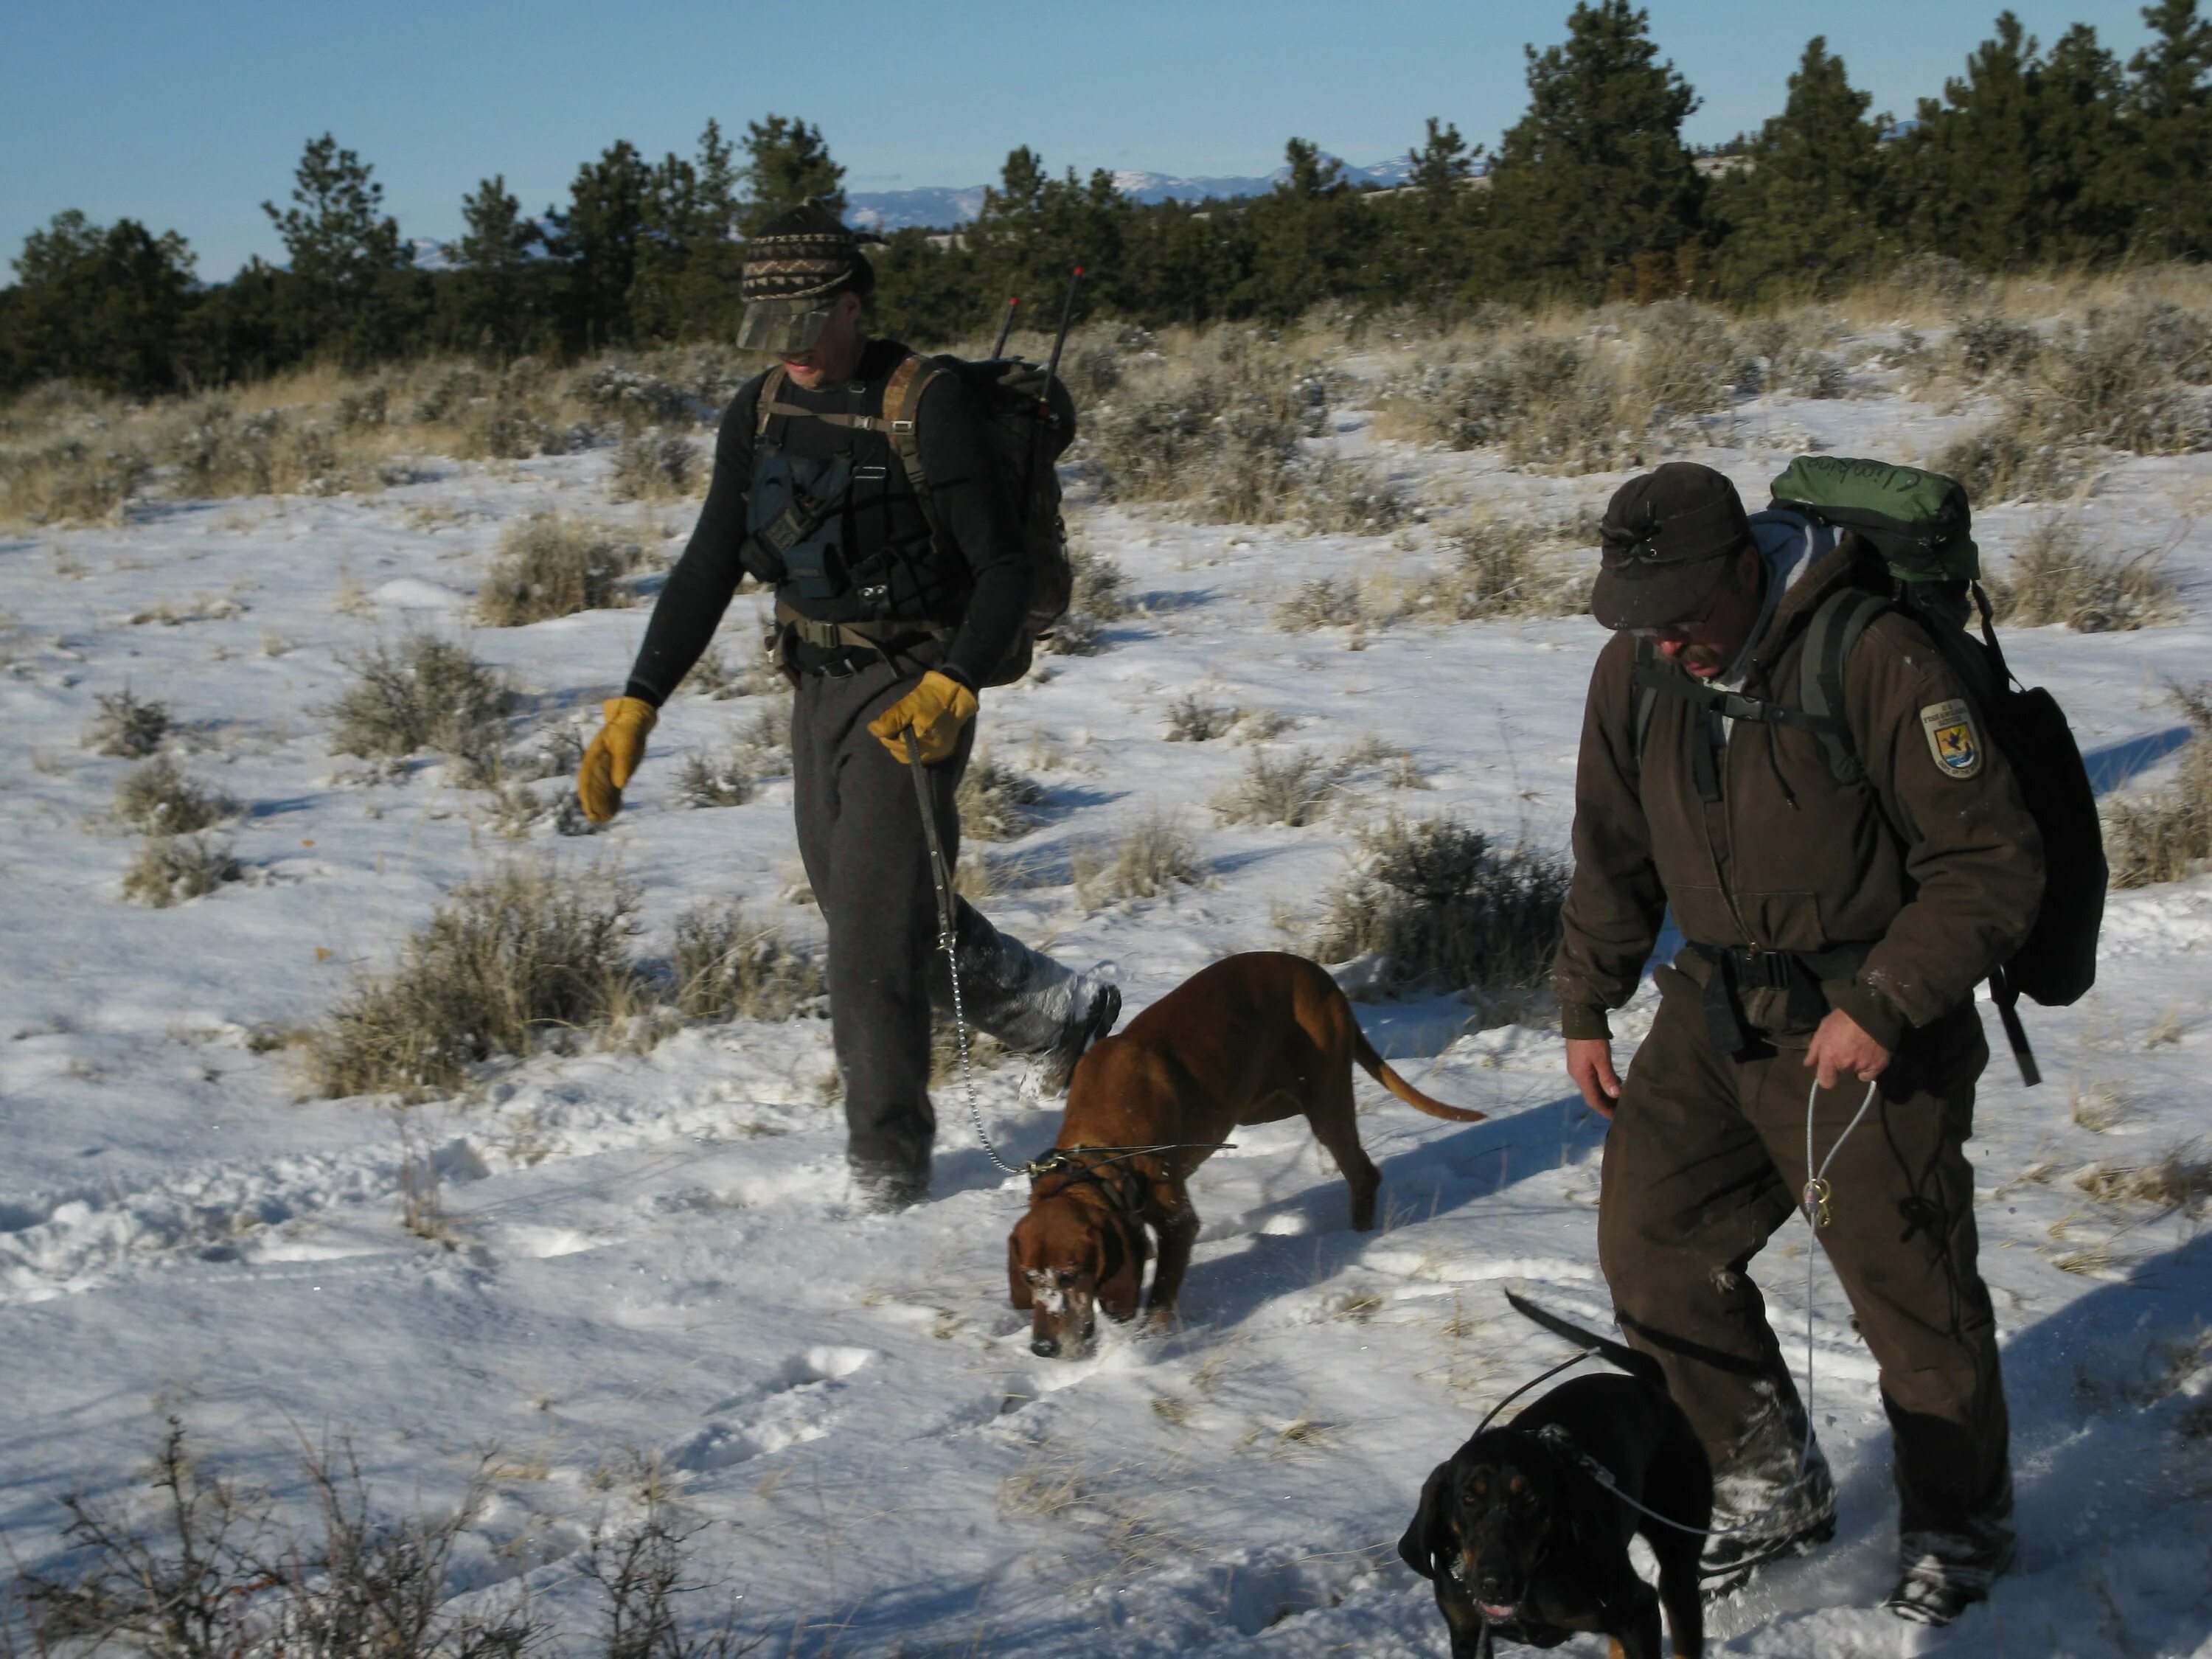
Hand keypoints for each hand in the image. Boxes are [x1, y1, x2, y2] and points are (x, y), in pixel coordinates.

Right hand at [576, 696, 657, 821]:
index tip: (588, 808)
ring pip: (602, 789)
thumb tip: (619, 785)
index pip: (587, 779)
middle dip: (593, 803)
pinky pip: (613, 787)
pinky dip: (612, 799)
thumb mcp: (626, 742)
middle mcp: (598, 764)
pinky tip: (613, 810)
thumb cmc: (628, 728)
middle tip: (595, 818)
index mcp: (595, 756)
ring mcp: (608, 767)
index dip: (587, 795)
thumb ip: (623, 762)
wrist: (635, 719)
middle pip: (593, 787)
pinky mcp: (618, 769)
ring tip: (604, 818)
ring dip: (602, 803)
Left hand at [867, 670, 977, 764]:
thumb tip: (873, 729)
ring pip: (912, 757)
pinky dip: (915, 748)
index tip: (885, 724)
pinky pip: (924, 755)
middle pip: (903, 754)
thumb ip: (891, 719)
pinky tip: (913, 738)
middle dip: (894, 742)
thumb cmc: (932, 696)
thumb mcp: (909, 704)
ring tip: (902, 732)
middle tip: (893, 727)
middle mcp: (932, 752)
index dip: (886, 735)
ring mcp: (939, 752)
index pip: (895, 746)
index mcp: (923, 741)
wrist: (959, 692)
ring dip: (903, 747)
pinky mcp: (944, 749)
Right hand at [1566, 1038, 1622, 1119]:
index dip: (1605, 1110)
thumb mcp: (1602, 1059)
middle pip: (1592, 1094)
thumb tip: (1615, 1096)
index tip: (1617, 1117)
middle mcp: (1577, 1075)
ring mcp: (1578, 1068)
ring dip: (1605, 1092)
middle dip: (1606, 1103)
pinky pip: (1592, 1077)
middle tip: (1621, 1108)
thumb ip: (1608, 1077)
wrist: (1580, 1018)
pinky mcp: (1581, 1061)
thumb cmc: (1592, 1040)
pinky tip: (1614, 1080)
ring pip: (1592, 1086)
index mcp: (1581, 1077)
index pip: (1593, 1100)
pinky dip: (1603, 1082)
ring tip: (1620, 1096)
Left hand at [1805, 1008, 1889, 1090]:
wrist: (1871, 1012)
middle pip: (1842, 1072)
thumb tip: (1808, 1064)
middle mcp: (1846, 1065)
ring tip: (1860, 1048)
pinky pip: (1871, 1073)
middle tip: (1847, 1048)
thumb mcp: (1823, 1028)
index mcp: (1830, 1058)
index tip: (1829, 1070)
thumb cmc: (1843, 1018)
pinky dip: (1870, 1068)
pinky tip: (1870, 1055)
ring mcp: (1863, 1066)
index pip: (1826, 1082)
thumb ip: (1814, 1049)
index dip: (1827, 1077)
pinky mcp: (1879, 1065)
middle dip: (1843, 1064)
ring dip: (1856, 1064)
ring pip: (1857, 1071)